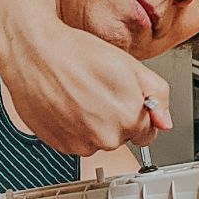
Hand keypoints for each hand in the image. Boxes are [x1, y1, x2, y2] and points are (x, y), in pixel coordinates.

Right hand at [0, 16, 172, 155]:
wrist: (33, 52)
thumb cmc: (76, 53)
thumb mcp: (129, 65)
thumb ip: (156, 95)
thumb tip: (165, 121)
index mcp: (129, 117)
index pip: (148, 132)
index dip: (137, 112)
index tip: (124, 99)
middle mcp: (107, 137)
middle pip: (122, 137)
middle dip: (115, 117)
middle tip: (97, 89)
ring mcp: (82, 144)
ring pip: (98, 140)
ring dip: (93, 124)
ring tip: (78, 95)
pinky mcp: (60, 146)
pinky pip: (76, 143)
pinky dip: (73, 128)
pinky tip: (66, 104)